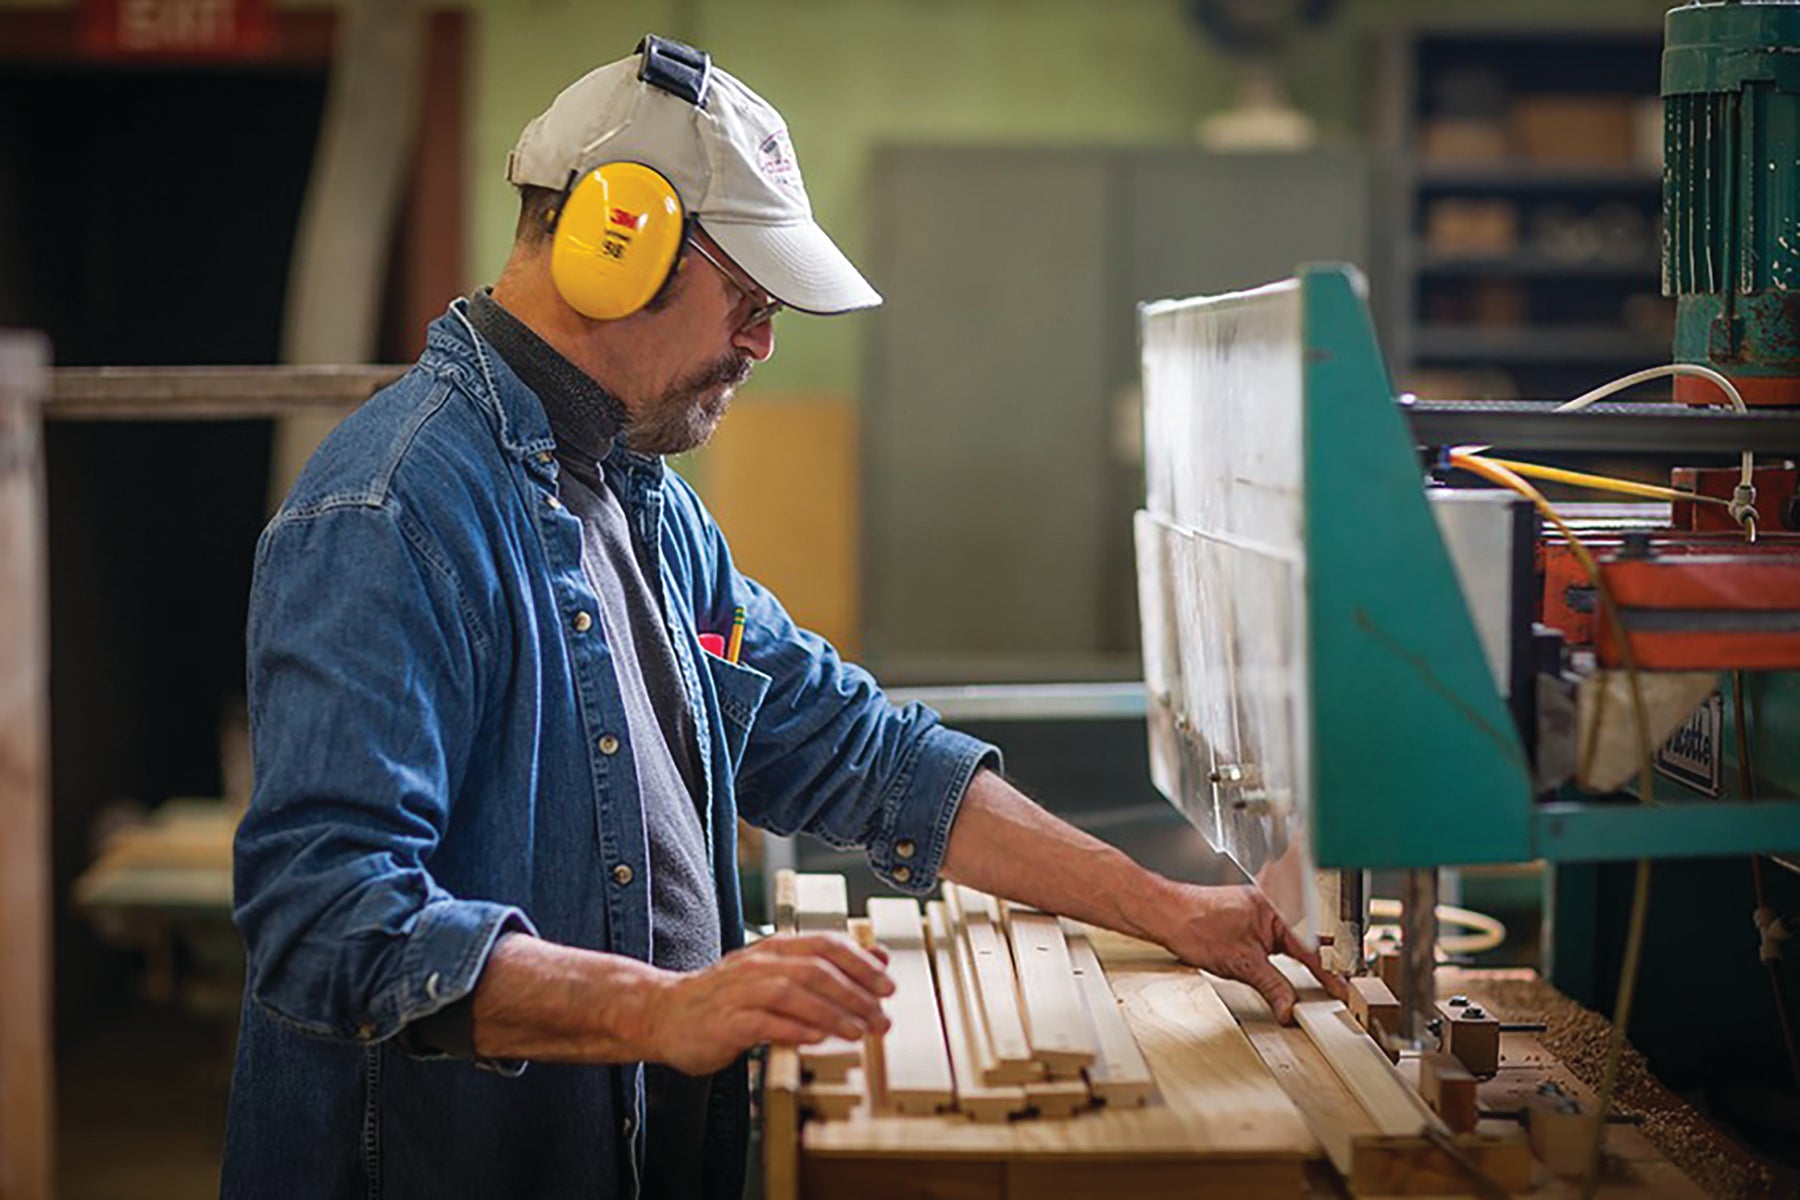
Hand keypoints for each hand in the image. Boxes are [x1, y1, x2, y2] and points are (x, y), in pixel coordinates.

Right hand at [643, 934, 893, 1074]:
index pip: (825, 945)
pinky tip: (817, 1039)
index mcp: (772, 948)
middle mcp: (758, 965)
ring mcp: (740, 992)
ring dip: (831, 1012)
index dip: (861, 964)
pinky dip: (794, 1029)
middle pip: (815, 970)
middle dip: (854, 994)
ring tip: (858, 1032)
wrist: (662, 1013)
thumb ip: (818, 968)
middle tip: (881, 1017)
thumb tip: (876, 962)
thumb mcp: (771, 974)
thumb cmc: (723, 998)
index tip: (888, 986)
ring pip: (793, 993)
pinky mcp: (726, 1022)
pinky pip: (765, 1023)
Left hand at [1146, 882, 1345, 1023]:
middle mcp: (1271, 908)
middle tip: (1338, 989)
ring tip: (1323, 981)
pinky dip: (1289, 956)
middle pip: (1308, 941)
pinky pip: (1278, 939)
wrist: (1166, 915)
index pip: (1311, 948)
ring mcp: (1259, 913)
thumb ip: (1272, 986)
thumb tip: (1289, 1007)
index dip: (1328, 973)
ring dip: (1307, 960)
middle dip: (1324, 963)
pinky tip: (1294, 967)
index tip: (1341, 991)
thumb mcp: (1242, 964)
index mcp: (1277, 910)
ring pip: (1293, 940)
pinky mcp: (1248, 921)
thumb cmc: (1196, 925)